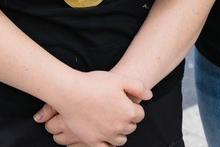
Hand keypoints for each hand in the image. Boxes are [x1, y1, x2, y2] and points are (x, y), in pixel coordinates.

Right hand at [34, 71, 149, 145]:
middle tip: (116, 110)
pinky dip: (108, 143)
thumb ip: (138, 87)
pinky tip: (105, 135)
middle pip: (131, 127)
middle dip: (127, 120)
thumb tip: (150, 96)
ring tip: (111, 122)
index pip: (139, 114)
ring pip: (121, 140)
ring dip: (119, 132)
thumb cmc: (94, 83)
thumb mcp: (120, 79)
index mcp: (128, 111)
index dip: (133, 107)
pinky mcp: (93, 141)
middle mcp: (120, 127)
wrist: (69, 92)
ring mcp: (106, 135)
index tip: (124, 102)